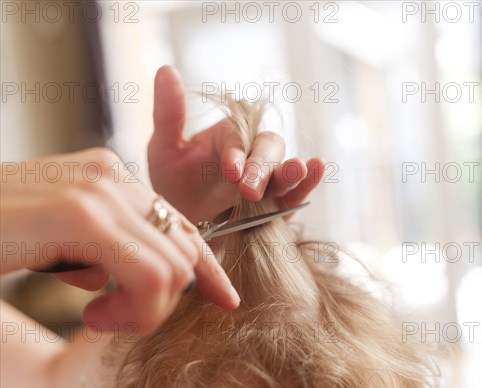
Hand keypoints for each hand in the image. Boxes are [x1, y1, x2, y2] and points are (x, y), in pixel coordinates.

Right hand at [0, 148, 238, 334]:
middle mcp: (111, 174)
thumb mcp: (59, 244)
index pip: (178, 225)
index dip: (207, 266)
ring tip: (97, 317)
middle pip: (183, 249)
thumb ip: (104, 250)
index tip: (224, 298)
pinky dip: (134, 310)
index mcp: (108, 177)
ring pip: (174, 266)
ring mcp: (98, 190)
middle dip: (165, 298)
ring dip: (147, 310)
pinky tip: (90, 316)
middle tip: (112, 318)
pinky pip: (149, 275)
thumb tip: (138, 280)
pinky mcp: (81, 215)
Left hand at [148, 66, 325, 222]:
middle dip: (261, 169)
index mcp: (228, 137)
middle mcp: (251, 154)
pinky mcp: (276, 207)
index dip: (237, 154)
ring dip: (292, 173)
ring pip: (284, 171)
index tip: (230, 172)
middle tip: (249, 190)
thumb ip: (169, 113)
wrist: (180, 225)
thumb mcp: (163, 149)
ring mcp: (266, 181)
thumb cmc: (172, 185)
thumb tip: (167, 69)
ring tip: (299, 170)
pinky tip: (318, 169)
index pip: (238, 139)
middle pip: (267, 150)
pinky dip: (307, 185)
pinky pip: (295, 196)